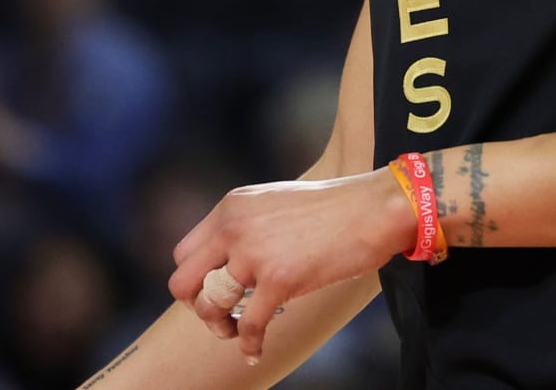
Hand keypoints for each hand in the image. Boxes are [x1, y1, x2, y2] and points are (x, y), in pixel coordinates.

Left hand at [167, 170, 414, 363]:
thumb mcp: (274, 203)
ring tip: (237, 332)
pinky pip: (248, 325)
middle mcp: (233, 228)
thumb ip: (247, 226)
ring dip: (219, 328)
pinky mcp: (278, 279)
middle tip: (221, 315)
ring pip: (208, 306)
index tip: (213, 291)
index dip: (195, 279)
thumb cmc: (333, 208)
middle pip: (182, 282)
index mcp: (230, 207)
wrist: (372, 209)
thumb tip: (233, 261)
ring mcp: (254, 254)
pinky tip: (255, 351)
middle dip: (197, 306)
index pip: (184, 252)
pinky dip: (249, 345)